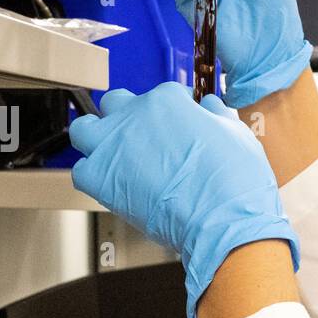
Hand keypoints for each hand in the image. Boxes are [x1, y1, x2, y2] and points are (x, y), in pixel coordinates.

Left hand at [68, 83, 299, 317]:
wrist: (224, 221)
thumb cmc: (236, 181)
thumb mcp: (236, 133)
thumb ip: (216, 115)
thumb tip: (209, 107)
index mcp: (167, 99)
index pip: (160, 96)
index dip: (170, 115)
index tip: (176, 129)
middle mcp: (135, 115)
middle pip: (116, 104)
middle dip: (125, 118)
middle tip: (140, 140)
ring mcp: (113, 145)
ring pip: (84, 129)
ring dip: (96, 140)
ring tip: (113, 158)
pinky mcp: (100, 178)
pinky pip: (81, 171)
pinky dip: (93, 178)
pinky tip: (112, 187)